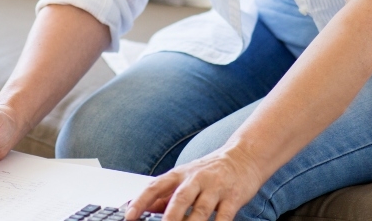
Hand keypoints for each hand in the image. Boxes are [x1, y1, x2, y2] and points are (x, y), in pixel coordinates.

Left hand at [125, 146, 265, 220]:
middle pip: (180, 199)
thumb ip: (166, 194)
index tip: (128, 216)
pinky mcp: (233, 197)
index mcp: (179, 174)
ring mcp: (215, 188)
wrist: (244, 157)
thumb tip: (144, 210)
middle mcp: (196, 179)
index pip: (155, 187)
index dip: (140, 201)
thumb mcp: (185, 177)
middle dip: (169, 217)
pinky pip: (224, 216)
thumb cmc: (210, 171)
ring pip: (201, 210)